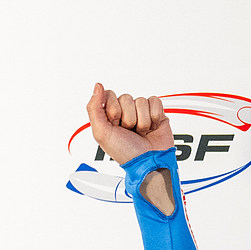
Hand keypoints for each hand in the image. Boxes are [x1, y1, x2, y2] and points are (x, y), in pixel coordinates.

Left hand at [87, 83, 175, 214]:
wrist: (149, 162)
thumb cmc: (125, 152)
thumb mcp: (101, 133)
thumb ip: (94, 108)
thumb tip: (97, 86)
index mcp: (109, 117)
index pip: (109, 95)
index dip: (113, 110)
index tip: (115, 125)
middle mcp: (125, 113)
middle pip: (126, 97)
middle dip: (128, 118)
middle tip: (130, 132)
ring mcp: (141, 112)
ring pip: (140, 100)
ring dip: (142, 121)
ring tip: (141, 133)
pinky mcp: (157, 112)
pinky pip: (154, 101)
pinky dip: (154, 117)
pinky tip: (152, 128)